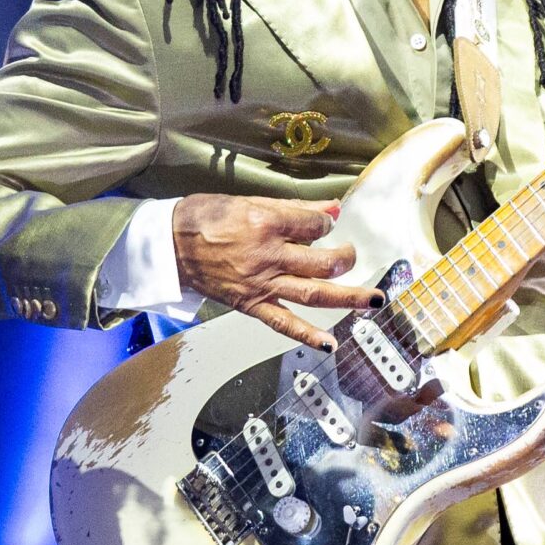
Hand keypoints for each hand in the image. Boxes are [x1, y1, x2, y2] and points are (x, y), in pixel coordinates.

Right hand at [172, 193, 379, 351]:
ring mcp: (262, 284)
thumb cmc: (205, 218)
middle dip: (346, 258)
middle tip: (353, 256)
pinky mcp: (252, 304)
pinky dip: (308, 335)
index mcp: (267, 223)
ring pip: (314, 293)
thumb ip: (294, 208)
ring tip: (374, 301)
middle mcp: (268, 256)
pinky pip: (283, 322)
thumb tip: (332, 209)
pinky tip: (331, 344)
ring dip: (348, 298)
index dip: (325, 225)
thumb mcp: (249, 201)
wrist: (170, 246)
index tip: (323, 225)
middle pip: (322, 261)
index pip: (315, 226)